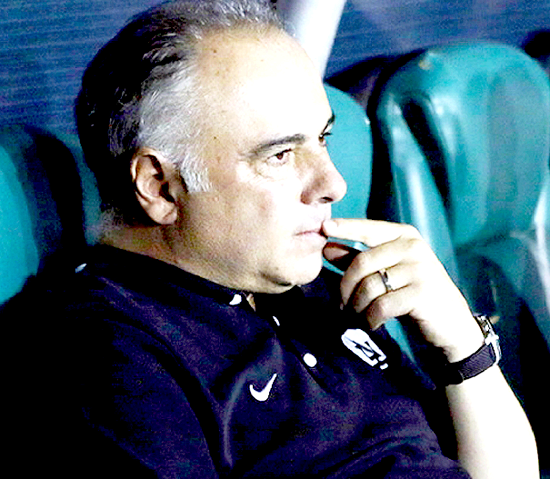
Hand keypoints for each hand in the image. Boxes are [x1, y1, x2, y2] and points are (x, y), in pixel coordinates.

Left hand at [322, 219, 482, 361]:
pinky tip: (372, 323)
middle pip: (362, 263)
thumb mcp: (386, 273)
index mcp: (404, 236)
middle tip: (342, 306)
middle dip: (345, 288)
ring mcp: (420, 268)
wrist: (450, 325)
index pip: (368, 229)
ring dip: (357, 306)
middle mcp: (413, 247)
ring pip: (369, 286)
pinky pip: (382, 305)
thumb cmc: (412, 295)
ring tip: (357, 317)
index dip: (345, 228)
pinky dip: (370, 318)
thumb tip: (327, 247)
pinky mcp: (423, 293)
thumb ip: (357, 258)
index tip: (324, 228)